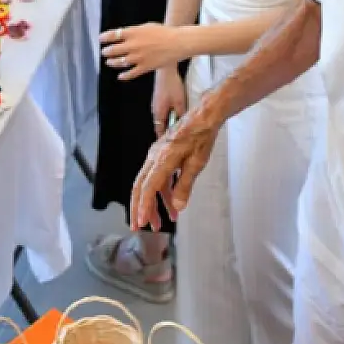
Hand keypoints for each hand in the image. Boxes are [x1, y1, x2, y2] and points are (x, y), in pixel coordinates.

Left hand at [100, 22, 185, 79]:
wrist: (177, 42)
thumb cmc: (164, 32)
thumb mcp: (146, 26)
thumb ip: (134, 31)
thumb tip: (124, 35)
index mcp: (133, 33)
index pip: (113, 35)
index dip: (104, 38)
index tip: (100, 39)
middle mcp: (132, 45)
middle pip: (113, 50)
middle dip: (106, 52)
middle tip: (104, 52)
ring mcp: (138, 57)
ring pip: (119, 62)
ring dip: (112, 62)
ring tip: (109, 62)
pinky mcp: (144, 67)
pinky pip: (131, 73)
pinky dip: (124, 76)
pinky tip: (120, 76)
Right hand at [130, 104, 219, 230]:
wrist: (204, 116)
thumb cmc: (202, 137)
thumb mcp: (197, 164)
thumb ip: (185, 186)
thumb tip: (178, 206)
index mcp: (162, 159)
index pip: (147, 187)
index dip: (143, 206)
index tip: (142, 222)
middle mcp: (154, 157)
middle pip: (140, 186)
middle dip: (139, 208)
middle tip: (139, 227)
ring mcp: (156, 155)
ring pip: (147, 183)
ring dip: (153, 203)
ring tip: (161, 222)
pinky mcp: (161, 154)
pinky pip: (156, 176)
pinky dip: (161, 192)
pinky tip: (170, 203)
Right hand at [151, 68, 186, 136]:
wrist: (165, 70)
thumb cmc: (172, 86)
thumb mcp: (180, 101)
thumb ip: (180, 114)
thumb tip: (183, 125)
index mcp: (159, 113)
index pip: (159, 130)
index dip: (164, 138)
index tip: (170, 144)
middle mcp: (155, 110)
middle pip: (160, 125)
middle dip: (168, 131)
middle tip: (177, 136)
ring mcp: (155, 104)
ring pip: (162, 118)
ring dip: (169, 122)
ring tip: (178, 126)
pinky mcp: (158, 98)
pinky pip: (162, 111)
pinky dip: (168, 115)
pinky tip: (176, 113)